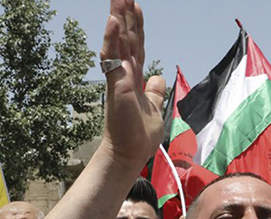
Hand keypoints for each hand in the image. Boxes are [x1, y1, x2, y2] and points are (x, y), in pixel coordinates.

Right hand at [100, 0, 165, 170]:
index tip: (135, 5)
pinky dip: (113, 39)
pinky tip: (114, 21)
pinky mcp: (117, 85)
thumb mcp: (154, 107)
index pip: (136, 44)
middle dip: (125, 13)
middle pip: (126, 37)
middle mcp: (125, 73)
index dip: (136, 25)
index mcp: (134, 76)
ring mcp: (119, 77)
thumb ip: (154, 91)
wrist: (129, 152)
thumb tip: (158, 78)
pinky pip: (113, 58)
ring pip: (119, 42)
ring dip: (118, 18)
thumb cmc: (138, 134)